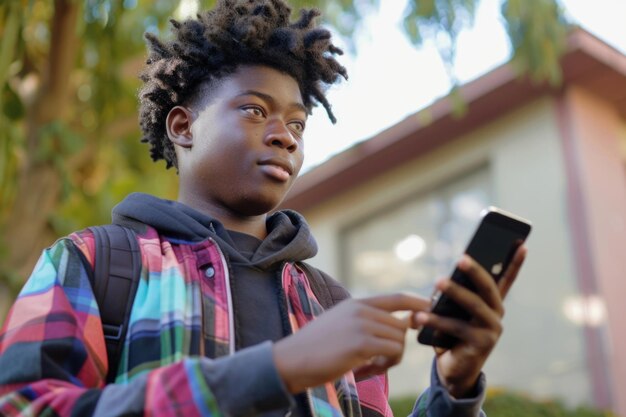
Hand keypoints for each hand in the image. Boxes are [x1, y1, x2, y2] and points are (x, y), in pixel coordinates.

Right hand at [273, 293, 429, 393]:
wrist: (291, 360)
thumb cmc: (314, 348)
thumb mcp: (340, 325)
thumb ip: (366, 322)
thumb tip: (398, 326)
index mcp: (356, 304)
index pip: (396, 298)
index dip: (417, 302)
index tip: (430, 309)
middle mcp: (360, 310)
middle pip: (401, 325)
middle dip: (397, 346)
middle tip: (379, 363)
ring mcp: (361, 325)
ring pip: (399, 340)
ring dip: (391, 358)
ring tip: (370, 367)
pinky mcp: (361, 343)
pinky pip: (392, 352)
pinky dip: (385, 366)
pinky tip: (365, 372)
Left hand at [414, 246, 526, 397]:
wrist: (453, 369)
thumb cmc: (452, 335)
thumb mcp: (453, 312)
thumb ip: (453, 296)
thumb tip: (441, 283)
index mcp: (491, 303)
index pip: (506, 279)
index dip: (515, 262)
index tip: (522, 243)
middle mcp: (496, 314)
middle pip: (488, 287)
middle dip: (475, 271)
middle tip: (461, 258)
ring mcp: (491, 329)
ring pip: (473, 305)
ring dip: (454, 292)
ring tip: (437, 281)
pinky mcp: (481, 343)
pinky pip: (456, 327)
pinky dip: (436, 321)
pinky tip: (420, 316)